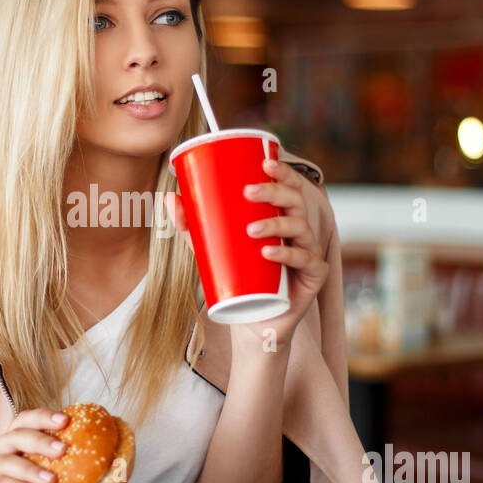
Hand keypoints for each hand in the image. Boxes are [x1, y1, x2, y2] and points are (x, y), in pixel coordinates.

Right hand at [0, 407, 67, 482]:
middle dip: (40, 439)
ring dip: (31, 468)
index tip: (66, 420)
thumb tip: (110, 459)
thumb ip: (72, 477)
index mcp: (11, 447)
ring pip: (5, 459)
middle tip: (63, 450)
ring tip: (52, 481)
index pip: (24, 421)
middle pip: (14, 434)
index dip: (42, 417)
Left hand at [166, 158, 328, 346]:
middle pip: (295, 201)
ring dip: (277, 224)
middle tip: (249, 192)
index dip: (282, 172)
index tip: (265, 162)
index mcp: (281, 217)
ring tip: (252, 229)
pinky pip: (306, 260)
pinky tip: (270, 253)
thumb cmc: (238, 279)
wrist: (253, 321)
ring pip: (301, 228)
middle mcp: (298, 230)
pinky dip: (288, 254)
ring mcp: (308, 252)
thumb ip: (192, 227)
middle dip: (274, 192)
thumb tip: (169, 198)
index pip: (287, 187)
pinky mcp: (313, 276)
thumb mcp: (210, 250)